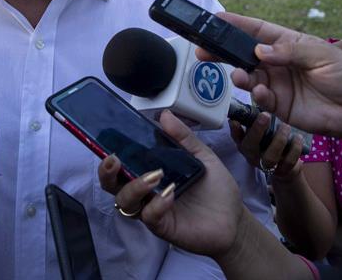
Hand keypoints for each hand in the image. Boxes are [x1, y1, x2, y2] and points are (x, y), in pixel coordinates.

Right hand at [97, 110, 244, 256]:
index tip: (109, 143)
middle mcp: (146, 192)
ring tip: (154, 175)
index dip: (109, 158)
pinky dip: (156, 204)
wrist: (235, 219)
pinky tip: (170, 195)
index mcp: (149, 172)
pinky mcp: (162, 226)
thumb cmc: (216, 188)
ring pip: (125, 201)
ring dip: (134, 186)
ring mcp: (152, 209)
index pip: (121, 166)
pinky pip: (148, 216)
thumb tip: (165, 115)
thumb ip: (183, 137)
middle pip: (113, 185)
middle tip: (114, 160)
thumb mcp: (202, 156)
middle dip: (106, 173)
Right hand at [198, 13, 341, 140]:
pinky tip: (261, 93)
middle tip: (204, 50)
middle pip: (244, 54)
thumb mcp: (323, 57)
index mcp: (288, 44)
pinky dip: (256, 95)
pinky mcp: (279, 106)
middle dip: (223, 51)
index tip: (216, 19)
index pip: (257, 30)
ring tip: (237, 76)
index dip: (236, 24)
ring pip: (248, 77)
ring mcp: (277, 84)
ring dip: (239, 76)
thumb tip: (260, 51)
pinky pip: (260, 99)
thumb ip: (291, 52)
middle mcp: (278, 63)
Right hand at [229, 113, 303, 179]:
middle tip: (265, 115)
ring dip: (278, 140)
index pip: (236, 136)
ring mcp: (267, 165)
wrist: (284, 166)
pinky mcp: (283, 171)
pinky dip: (294, 149)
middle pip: (250, 146)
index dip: (235, 129)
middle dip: (257, 130)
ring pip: (270, 156)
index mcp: (245, 142)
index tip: (235, 120)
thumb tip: (255, 93)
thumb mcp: (261, 130)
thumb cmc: (269, 141)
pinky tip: (297, 138)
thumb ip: (256, 117)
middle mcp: (252, 155)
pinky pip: (288, 162)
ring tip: (286, 126)